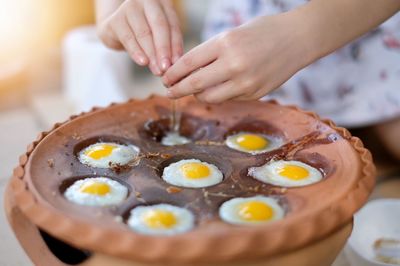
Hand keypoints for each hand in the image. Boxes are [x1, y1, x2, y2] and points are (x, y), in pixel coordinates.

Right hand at [97, 0, 182, 75]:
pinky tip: (143, 62)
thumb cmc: (143, 33)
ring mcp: (129, 8)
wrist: (116, 31)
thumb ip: (168, 46)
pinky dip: (136, 52)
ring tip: (157, 70)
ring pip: (144, 33)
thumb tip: (175, 63)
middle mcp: (147, 2)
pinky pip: (128, 38)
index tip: (176, 63)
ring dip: (152, 54)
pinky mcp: (115, 20)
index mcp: (162, 3)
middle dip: (164, 49)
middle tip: (166, 67)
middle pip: (159, 26)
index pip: (172, 25)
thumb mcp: (159, 37)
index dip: (175, 46)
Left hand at [163, 12, 312, 102]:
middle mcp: (234, 64)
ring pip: (209, 97)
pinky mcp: (255, 94)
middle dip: (177, 90)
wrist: (298, 39)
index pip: (188, 63)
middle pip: (194, 84)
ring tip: (194, 90)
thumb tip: (186, 72)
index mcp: (225, 43)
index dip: (172, 74)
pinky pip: (228, 99)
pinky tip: (219, 88)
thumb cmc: (262, 32)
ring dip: (197, 95)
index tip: (165, 79)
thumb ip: (210, 53)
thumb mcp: (232, 34)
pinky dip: (219, 95)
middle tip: (169, 92)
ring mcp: (246, 82)